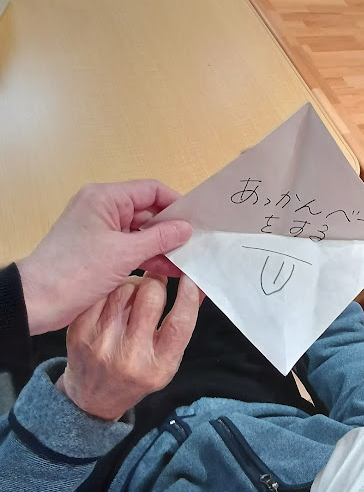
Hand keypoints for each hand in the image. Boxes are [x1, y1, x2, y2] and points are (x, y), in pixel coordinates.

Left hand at [17, 181, 191, 335]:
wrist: (37, 300)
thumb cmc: (75, 271)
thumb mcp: (125, 253)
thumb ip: (160, 238)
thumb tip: (186, 228)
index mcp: (105, 198)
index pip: (150, 190)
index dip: (176, 203)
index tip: (197, 220)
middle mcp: (103, 209)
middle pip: (147, 211)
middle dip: (172, 228)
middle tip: (198, 243)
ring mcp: (101, 231)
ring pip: (141, 232)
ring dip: (162, 246)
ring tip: (189, 260)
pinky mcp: (100, 251)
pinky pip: (131, 248)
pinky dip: (149, 257)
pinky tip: (171, 270)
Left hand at [57, 273, 200, 420]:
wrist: (94, 398)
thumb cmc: (138, 372)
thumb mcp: (168, 358)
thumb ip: (183, 323)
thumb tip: (199, 283)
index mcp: (160, 366)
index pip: (179, 323)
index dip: (188, 294)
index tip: (189, 276)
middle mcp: (130, 357)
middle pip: (151, 297)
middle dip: (156, 282)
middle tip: (156, 281)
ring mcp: (102, 344)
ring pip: (125, 288)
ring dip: (133, 284)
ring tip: (133, 294)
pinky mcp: (79, 332)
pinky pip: (102, 292)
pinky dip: (111, 289)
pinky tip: (113, 299)